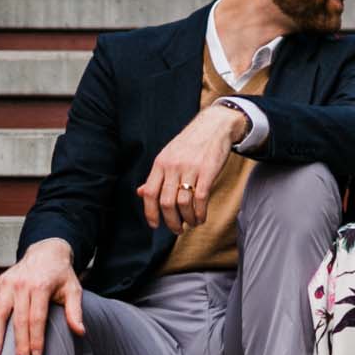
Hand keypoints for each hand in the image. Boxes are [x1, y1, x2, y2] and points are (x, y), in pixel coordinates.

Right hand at [0, 238, 84, 354]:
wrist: (46, 252)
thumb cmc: (61, 275)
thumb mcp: (73, 289)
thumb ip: (75, 311)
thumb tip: (80, 332)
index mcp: (41, 286)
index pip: (37, 318)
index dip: (36, 339)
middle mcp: (22, 284)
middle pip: (18, 319)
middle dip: (19, 344)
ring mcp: (8, 283)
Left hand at [137, 104, 246, 232]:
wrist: (214, 125)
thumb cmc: (190, 144)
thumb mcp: (168, 156)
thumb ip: (155, 176)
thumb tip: (141, 193)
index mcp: (160, 163)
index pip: (150, 193)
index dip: (150, 213)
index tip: (155, 225)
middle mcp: (173, 166)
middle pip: (166, 202)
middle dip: (171, 221)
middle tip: (177, 229)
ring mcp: (191, 168)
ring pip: (183, 203)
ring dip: (187, 219)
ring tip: (191, 223)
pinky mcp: (208, 170)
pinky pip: (201, 198)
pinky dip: (200, 212)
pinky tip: (201, 217)